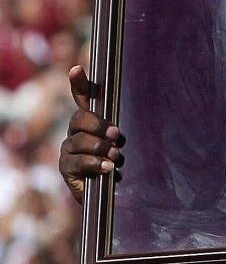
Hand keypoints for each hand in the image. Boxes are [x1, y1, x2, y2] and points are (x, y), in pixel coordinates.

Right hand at [57, 66, 123, 204]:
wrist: (109, 194)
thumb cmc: (117, 164)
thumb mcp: (122, 144)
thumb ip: (117, 133)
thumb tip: (118, 132)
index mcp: (90, 122)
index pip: (82, 98)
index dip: (79, 83)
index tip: (76, 69)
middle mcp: (75, 132)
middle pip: (79, 118)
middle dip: (98, 125)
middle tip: (116, 134)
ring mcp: (68, 149)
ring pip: (80, 140)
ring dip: (101, 148)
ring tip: (115, 156)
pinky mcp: (66, 167)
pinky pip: (78, 161)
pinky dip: (96, 163)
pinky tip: (108, 167)